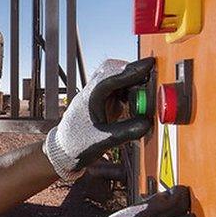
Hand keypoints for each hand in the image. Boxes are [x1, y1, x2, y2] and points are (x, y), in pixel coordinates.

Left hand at [43, 57, 154, 179]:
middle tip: (151, 78)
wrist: (64, 151)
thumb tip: (147, 123)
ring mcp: (98, 95)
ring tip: (145, 96)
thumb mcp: (102, 141)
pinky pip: (119, 89)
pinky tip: (136, 103)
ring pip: (118, 78)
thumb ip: (125, 132)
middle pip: (114, 71)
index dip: (130, 71)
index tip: (149, 65)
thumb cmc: (77, 145)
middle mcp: (93, 92)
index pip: (111, 78)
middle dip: (133, 72)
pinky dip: (130, 91)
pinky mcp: (104, 102)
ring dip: (133, 82)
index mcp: (89, 98)